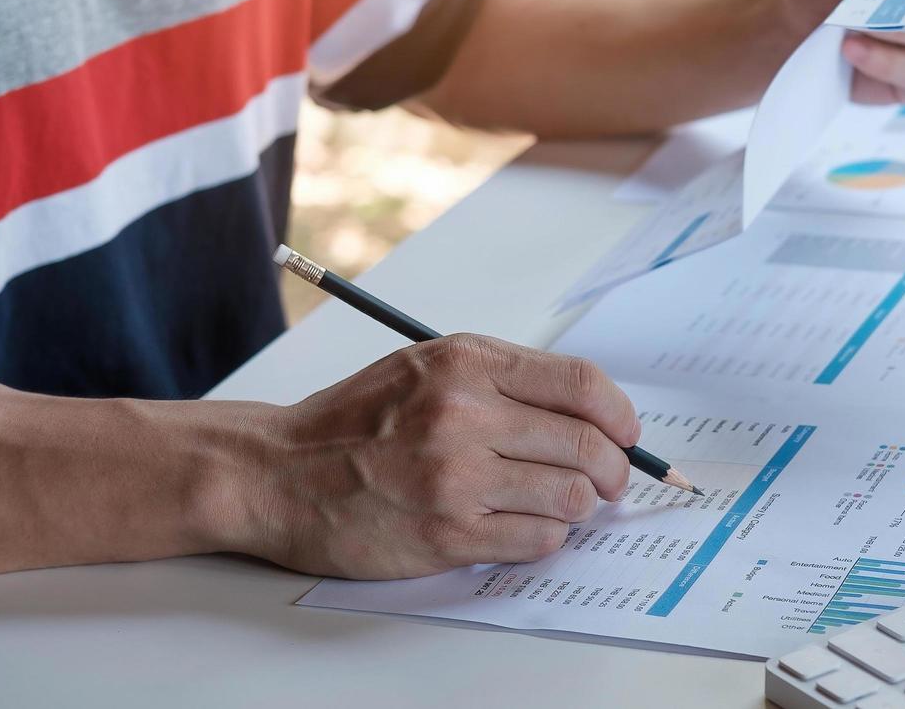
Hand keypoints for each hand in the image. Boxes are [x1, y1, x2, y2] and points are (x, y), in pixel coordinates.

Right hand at [242, 334, 640, 579]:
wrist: (278, 473)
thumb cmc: (355, 422)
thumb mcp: (427, 367)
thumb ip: (504, 381)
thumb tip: (590, 412)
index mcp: (466, 364)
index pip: (580, 383)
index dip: (620, 414)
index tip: (627, 433)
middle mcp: (464, 414)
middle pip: (586, 444)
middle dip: (614, 468)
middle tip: (609, 480)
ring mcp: (456, 477)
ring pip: (570, 496)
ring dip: (577, 505)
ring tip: (557, 502)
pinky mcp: (447, 533)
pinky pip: (536, 540)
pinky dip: (543, 536)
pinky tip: (521, 526)